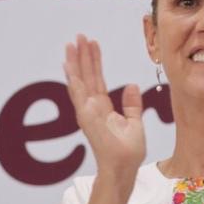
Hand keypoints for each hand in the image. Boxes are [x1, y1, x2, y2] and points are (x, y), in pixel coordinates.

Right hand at [63, 34, 144, 179]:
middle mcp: (92, 108)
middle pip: (86, 76)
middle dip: (82, 56)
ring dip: (74, 63)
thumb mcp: (134, 122)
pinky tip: (68, 67)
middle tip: (79, 36)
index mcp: (103, 107)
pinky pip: (79, 95)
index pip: (97, 79)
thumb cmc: (128, 151)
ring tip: (71, 45)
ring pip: (79, 82)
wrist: (124, 167)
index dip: (94, 61)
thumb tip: (132, 86)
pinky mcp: (86, 118)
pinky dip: (73, 81)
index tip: (92, 43)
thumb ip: (132, 104)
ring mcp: (87, 112)